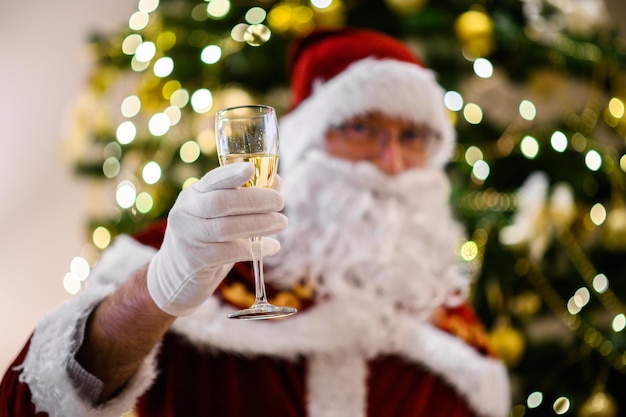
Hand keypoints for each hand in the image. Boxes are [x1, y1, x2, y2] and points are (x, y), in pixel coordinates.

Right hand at [147, 162, 286, 315]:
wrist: (177, 274)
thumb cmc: (207, 237)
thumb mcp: (217, 214)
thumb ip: (243, 196)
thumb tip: (278, 182)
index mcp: (192, 194)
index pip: (212, 180)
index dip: (232, 173)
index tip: (252, 167)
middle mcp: (186, 212)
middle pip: (221, 202)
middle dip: (256, 200)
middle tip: (280, 201)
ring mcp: (189, 237)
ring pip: (226, 228)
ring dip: (260, 224)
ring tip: (282, 222)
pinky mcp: (196, 261)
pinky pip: (231, 253)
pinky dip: (256, 249)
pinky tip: (273, 246)